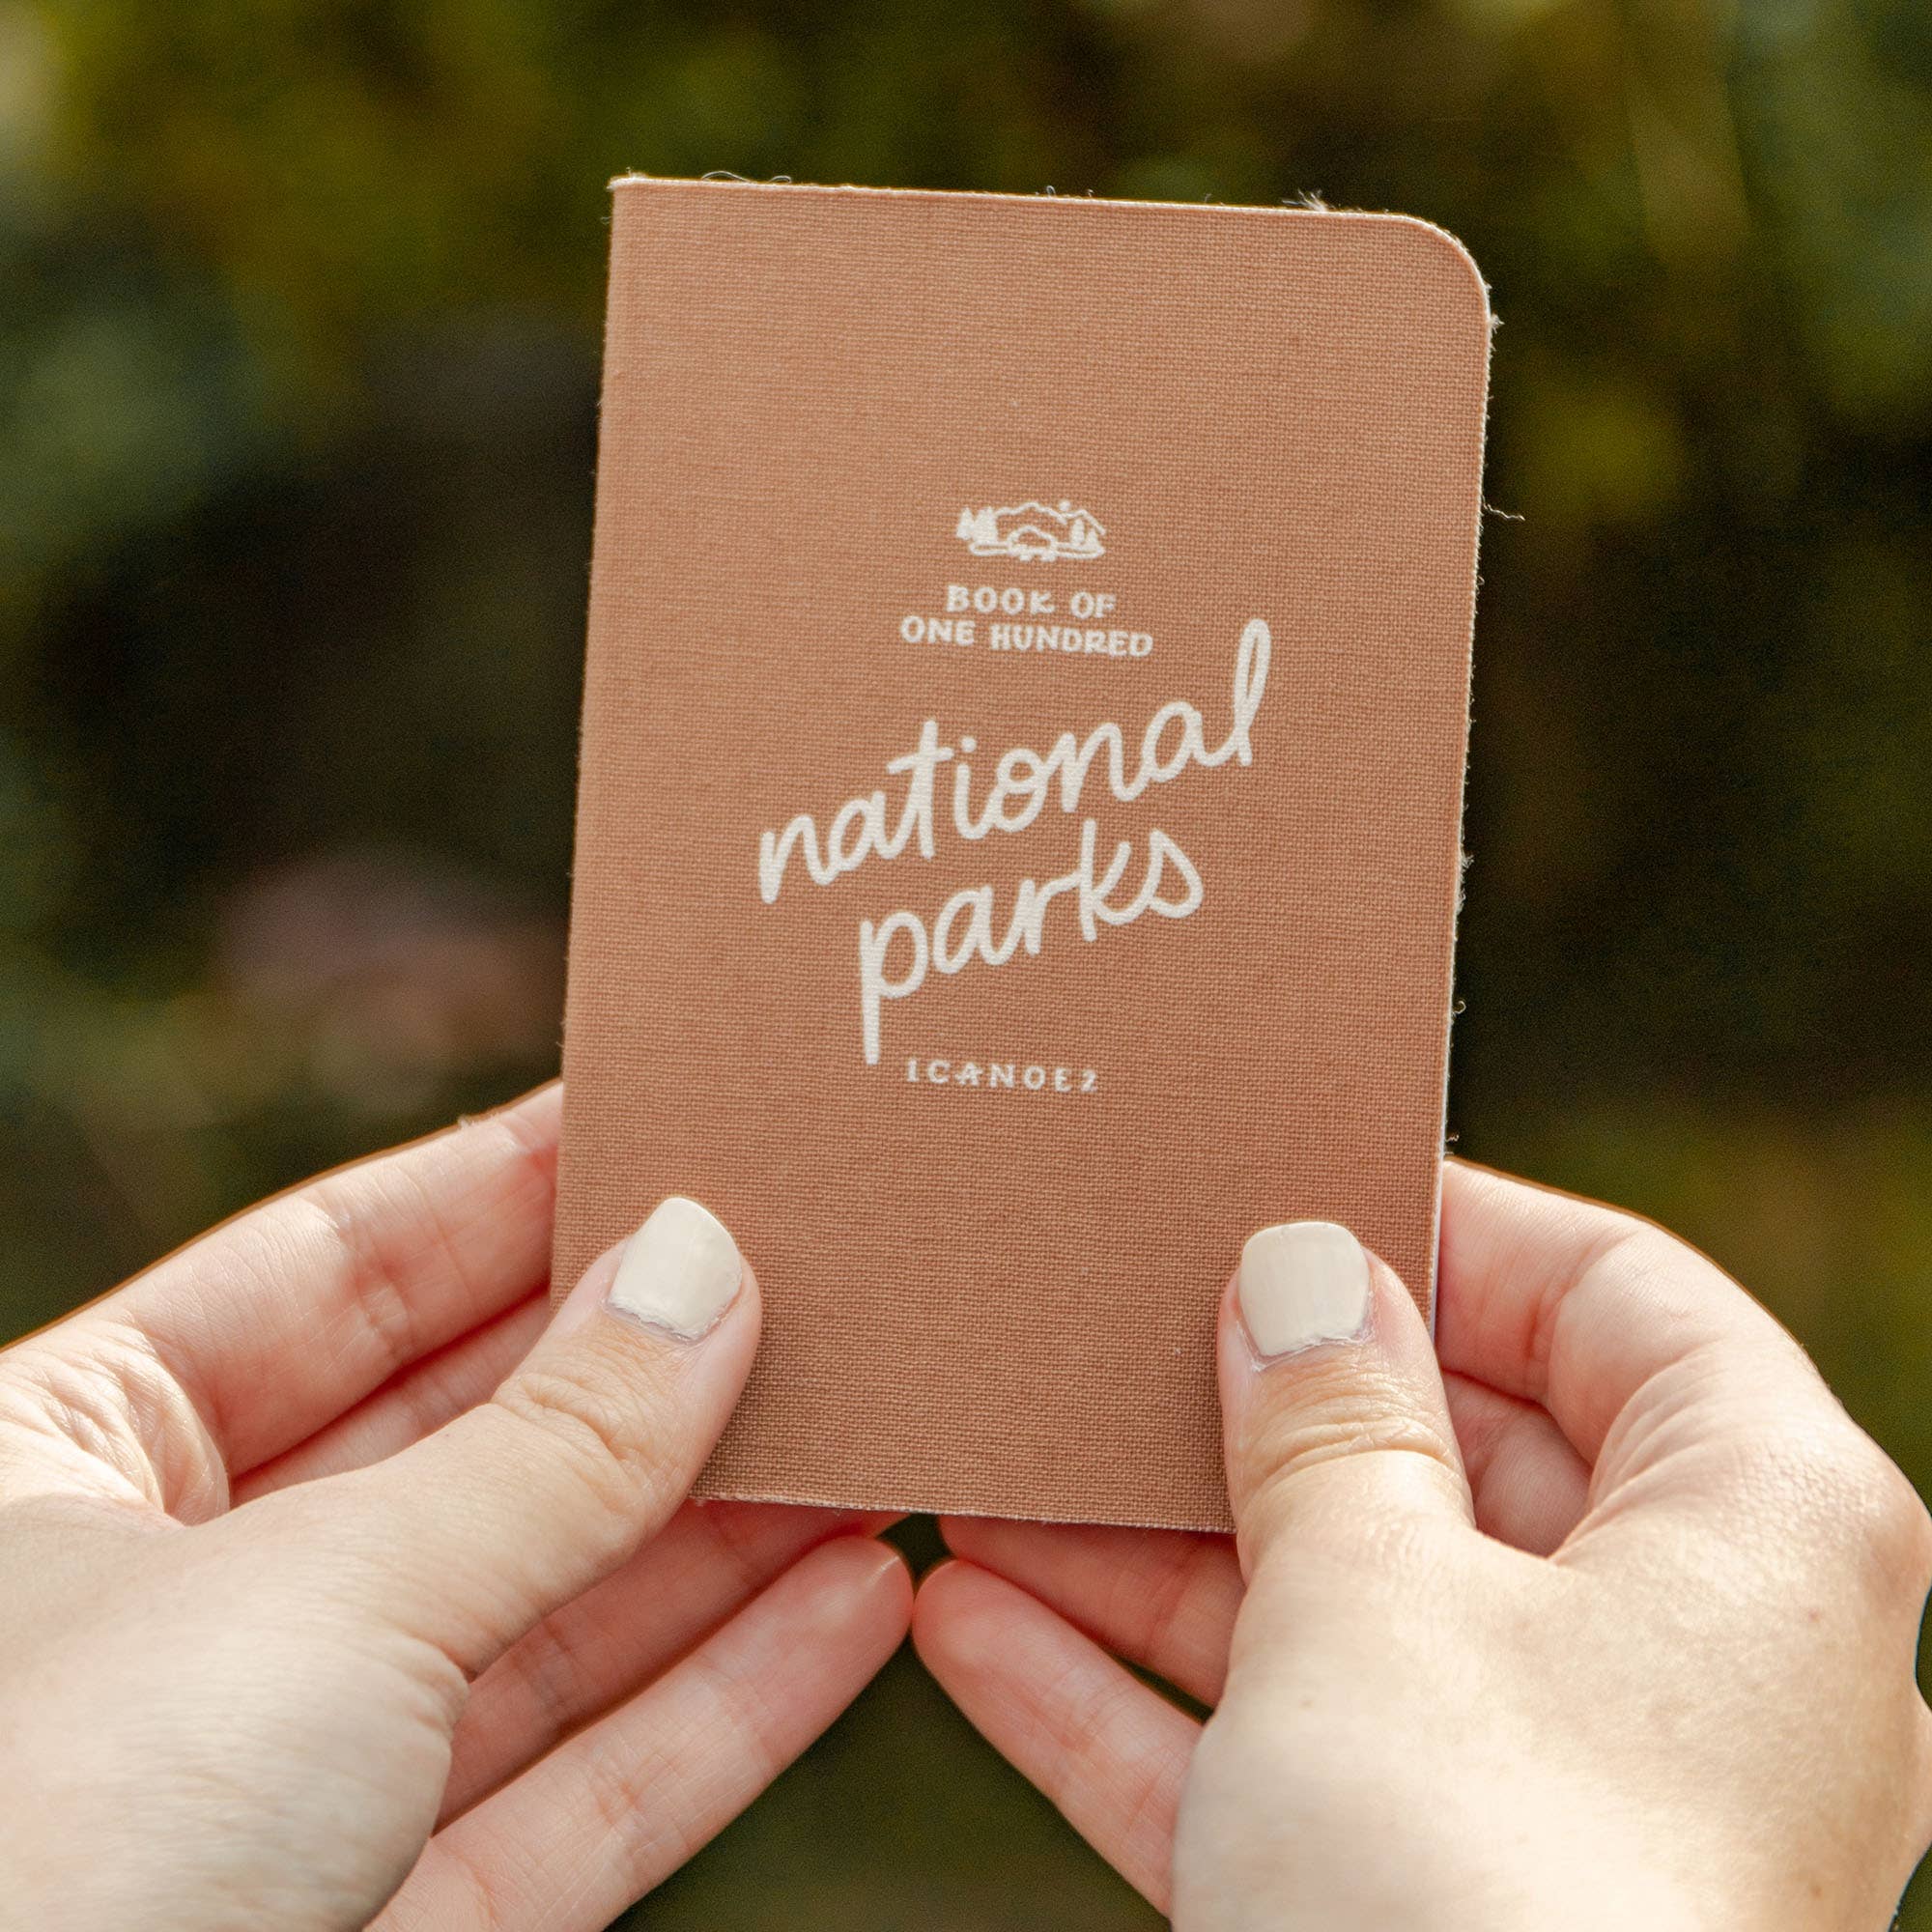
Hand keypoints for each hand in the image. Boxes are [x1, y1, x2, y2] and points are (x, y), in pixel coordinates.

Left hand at [0, 1085, 910, 1931]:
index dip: (507, 1186)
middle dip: (641, 1362)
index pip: (331, 1270)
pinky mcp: (383, 1927)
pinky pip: (580, 1788)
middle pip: (461, 1438)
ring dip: (717, 1531)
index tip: (664, 1114)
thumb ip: (545, 1447)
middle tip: (805, 1261)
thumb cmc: (50, 1848)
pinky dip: (724, 1703)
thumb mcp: (322, 1594)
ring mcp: (285, 1774)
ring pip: (542, 1615)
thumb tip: (705, 1269)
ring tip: (869, 1422)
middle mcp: (174, 1607)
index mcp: (61, 1464)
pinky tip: (854, 1602)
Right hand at [914, 1161, 1931, 1927]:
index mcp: (1755, 1530)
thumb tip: (1295, 1270)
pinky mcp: (1439, 1901)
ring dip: (1156, 1552)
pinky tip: (973, 1624)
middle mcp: (1683, 1653)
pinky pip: (1285, 1757)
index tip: (1284, 1186)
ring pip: (1342, 1610)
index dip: (1445, 1225)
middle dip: (1251, 1404)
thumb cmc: (1485, 1904)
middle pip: (1451, 1453)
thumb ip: (1326, 1419)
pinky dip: (1138, 1701)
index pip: (1613, 1294)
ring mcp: (1560, 1789)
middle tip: (1108, 1322)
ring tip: (997, 1465)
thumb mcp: (1376, 1604)